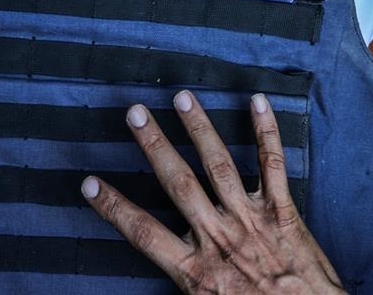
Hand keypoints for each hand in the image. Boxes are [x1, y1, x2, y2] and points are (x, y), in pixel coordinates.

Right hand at [80, 91, 343, 293]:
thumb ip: (183, 288)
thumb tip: (158, 269)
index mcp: (195, 269)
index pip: (143, 232)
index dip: (114, 207)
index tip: (90, 183)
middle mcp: (218, 237)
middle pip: (178, 184)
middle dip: (155, 146)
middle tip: (136, 113)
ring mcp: (251, 220)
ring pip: (218, 166)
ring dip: (198, 129)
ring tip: (181, 98)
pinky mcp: (283, 212)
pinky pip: (273, 166)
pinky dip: (266, 132)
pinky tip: (257, 102)